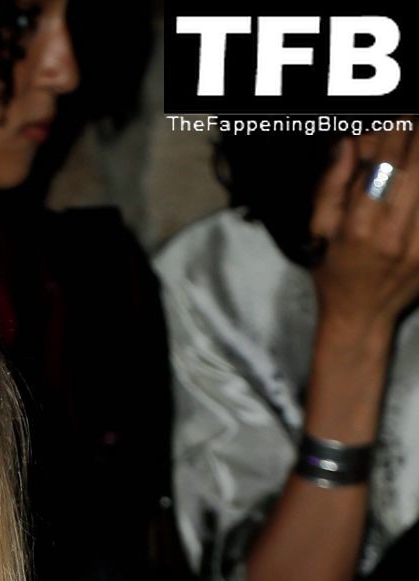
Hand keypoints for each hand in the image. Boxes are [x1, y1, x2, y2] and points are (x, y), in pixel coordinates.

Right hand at [311, 128, 418, 337]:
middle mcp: (392, 234)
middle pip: (418, 167)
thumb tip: (347, 142)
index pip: (387, 162)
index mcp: (359, 225)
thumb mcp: (319, 231)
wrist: (361, 318)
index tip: (403, 114)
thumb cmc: (334, 272)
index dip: (398, 130)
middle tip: (418, 121)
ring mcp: (418, 246)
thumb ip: (331, 185)